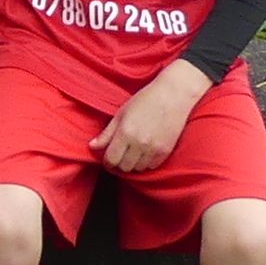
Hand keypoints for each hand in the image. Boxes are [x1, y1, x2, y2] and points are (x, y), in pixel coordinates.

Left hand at [99, 58, 209, 175]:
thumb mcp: (121, 113)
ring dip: (133, 163)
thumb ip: (107, 133)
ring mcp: (154, 148)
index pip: (111, 159)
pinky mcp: (166, 151)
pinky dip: (147, 162)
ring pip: (138, 169)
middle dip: (120, 163)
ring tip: (134, 152)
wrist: (173, 95)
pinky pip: (152, 166)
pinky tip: (146, 151)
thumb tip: (92, 146)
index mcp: (125, 133)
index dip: (107, 162)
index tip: (108, 159)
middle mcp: (139, 143)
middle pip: (124, 167)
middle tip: (121, 155)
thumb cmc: (145, 100)